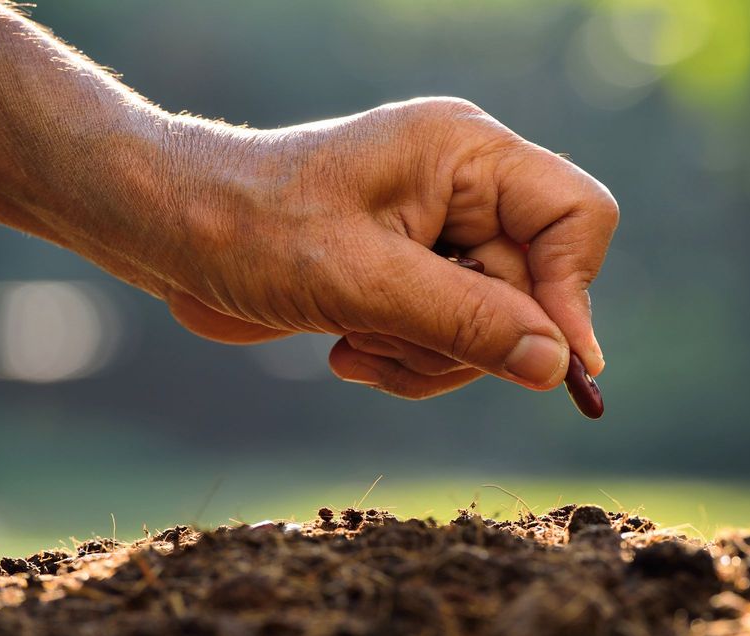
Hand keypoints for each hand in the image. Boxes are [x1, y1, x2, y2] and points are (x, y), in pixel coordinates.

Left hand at [159, 97, 617, 398]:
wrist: (171, 229)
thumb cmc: (252, 230)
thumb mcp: (363, 282)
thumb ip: (467, 322)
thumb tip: (558, 366)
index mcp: (468, 154)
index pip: (578, 215)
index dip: (571, 292)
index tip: (545, 362)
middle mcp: (469, 185)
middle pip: (536, 289)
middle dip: (465, 337)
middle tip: (389, 338)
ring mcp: (446, 229)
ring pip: (497, 326)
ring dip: (428, 356)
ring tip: (355, 342)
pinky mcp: (419, 269)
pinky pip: (454, 338)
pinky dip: (408, 359)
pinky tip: (348, 348)